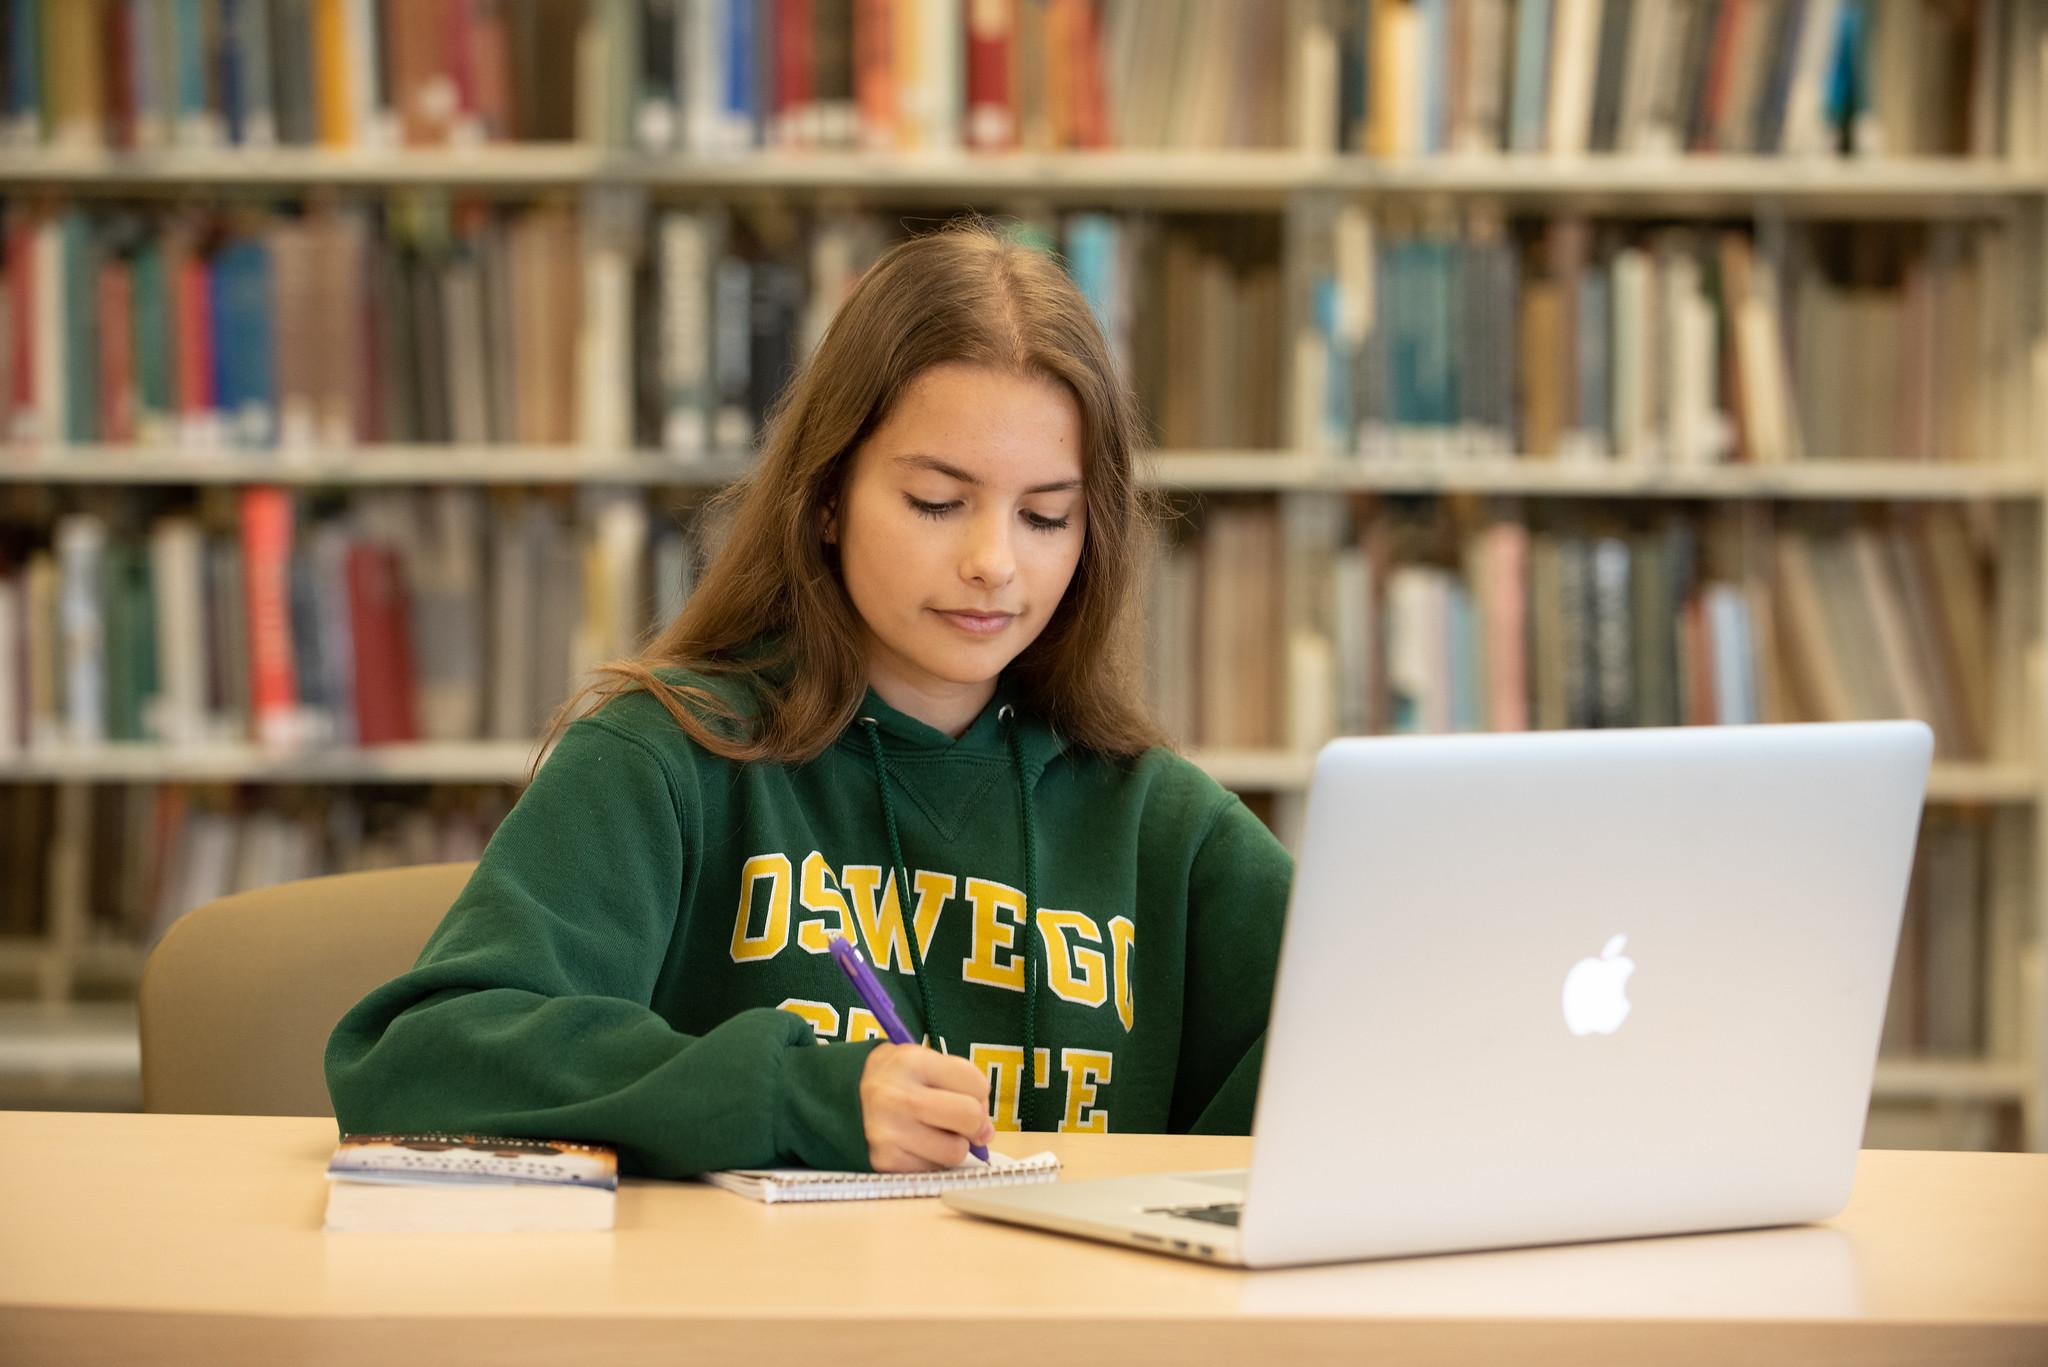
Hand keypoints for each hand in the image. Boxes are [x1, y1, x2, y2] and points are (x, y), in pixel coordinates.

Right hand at [859, 1042, 995, 1171]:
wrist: (834, 1096)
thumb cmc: (892, 1079)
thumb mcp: (921, 1062)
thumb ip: (960, 1087)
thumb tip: (986, 1133)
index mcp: (912, 1062)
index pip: (976, 1083)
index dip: (977, 1092)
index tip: (963, 1094)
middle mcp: (898, 1097)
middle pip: (969, 1117)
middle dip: (973, 1123)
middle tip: (959, 1121)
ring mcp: (890, 1132)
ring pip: (955, 1152)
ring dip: (952, 1145)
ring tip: (931, 1131)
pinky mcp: (885, 1162)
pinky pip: (932, 1170)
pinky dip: (931, 1160)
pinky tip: (914, 1144)